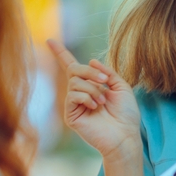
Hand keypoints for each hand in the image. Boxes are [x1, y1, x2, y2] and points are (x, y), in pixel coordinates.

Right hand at [47, 39, 140, 158]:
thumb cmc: (126, 114)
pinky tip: (94, 107)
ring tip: (103, 101)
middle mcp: (80, 92)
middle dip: (91, 72)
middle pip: (74, 69)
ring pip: (75, 82)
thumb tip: (90, 60)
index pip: (72, 66)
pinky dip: (86, 97)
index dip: (61, 53)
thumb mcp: (121, 87)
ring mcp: (74, 104)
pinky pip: (72, 95)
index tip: (50, 40)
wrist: (125, 135)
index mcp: (91, 85)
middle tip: (106, 81)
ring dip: (93, 88)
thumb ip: (107, 72)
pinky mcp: (71, 114)